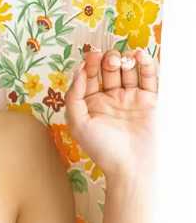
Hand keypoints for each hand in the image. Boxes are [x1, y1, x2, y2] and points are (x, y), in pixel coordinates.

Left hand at [64, 46, 158, 181]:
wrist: (131, 166)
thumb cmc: (102, 149)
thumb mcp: (77, 123)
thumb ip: (74, 96)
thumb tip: (78, 72)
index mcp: (91, 103)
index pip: (90, 77)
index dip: (90, 64)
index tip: (91, 56)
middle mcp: (110, 99)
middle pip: (109, 70)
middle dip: (107, 61)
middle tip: (107, 60)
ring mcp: (130, 98)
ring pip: (128, 70)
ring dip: (124, 60)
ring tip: (122, 60)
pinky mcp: (148, 100)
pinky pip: (148, 77)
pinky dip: (145, 64)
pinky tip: (139, 56)